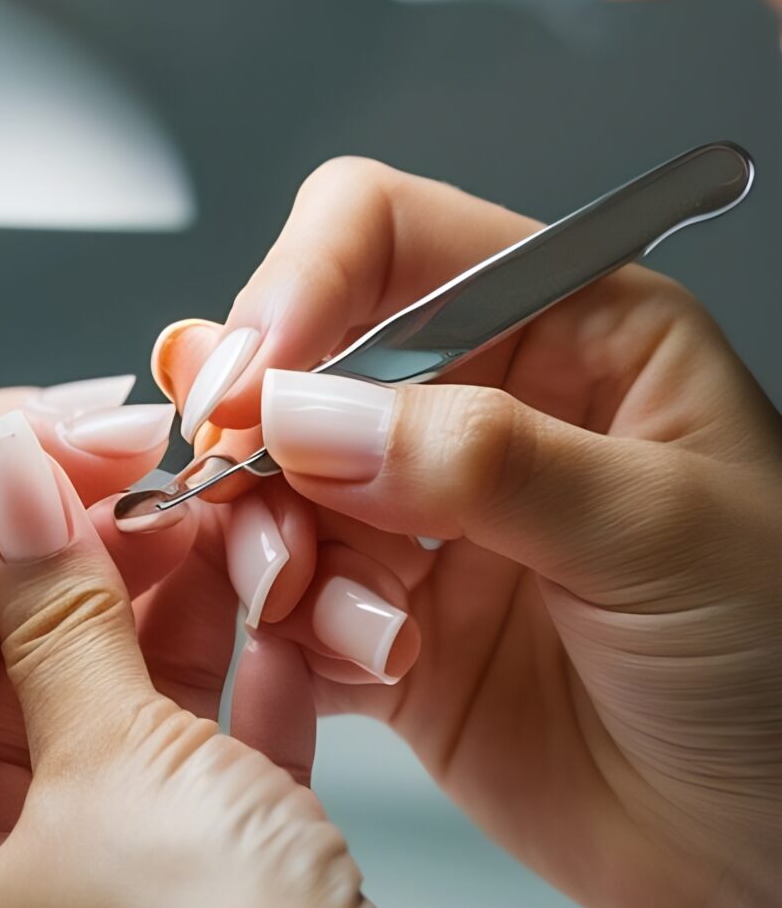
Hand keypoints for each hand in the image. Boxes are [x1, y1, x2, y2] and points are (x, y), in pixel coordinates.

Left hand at [0, 414, 522, 907]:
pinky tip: (266, 618)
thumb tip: (5, 481)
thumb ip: (53, 606)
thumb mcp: (108, 751)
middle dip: (55, 602)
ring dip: (148, 640)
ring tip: (196, 522)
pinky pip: (189, 805)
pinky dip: (222, 713)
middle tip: (109, 494)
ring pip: (98, 761)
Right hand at [153, 158, 781, 907]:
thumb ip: (482, 461)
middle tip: (248, 497)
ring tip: (313, 605)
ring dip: (272, 546)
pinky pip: (287, 612)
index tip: (249, 380)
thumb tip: (309, 413)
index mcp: (577, 333)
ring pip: (278, 494)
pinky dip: (284, 637)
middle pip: (305, 365)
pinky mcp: (396, 641)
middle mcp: (494, 415)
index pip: (392, 241)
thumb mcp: (659, 532)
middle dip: (263, 434)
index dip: (301, 289)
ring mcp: (436, 531)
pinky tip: (354, 666)